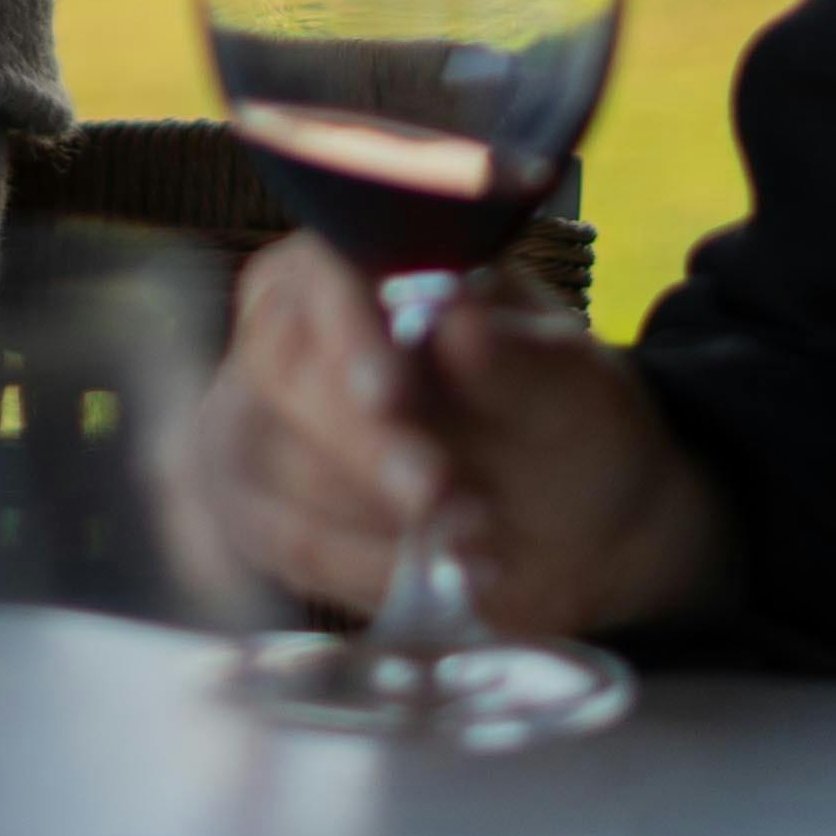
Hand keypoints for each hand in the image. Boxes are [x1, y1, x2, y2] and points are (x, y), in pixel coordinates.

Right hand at [186, 234, 733, 638]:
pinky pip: (279, 539)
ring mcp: (264, 419)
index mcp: (369, 264)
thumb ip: (516, 362)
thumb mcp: (572, 393)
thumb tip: (456, 320)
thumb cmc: (567, 429)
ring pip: (268, 465)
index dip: (347, 337)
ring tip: (473, 542)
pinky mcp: (263, 505)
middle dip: (362, 447)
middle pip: (279, 374)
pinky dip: (357, 565)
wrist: (572, 529)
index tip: (390, 398)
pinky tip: (430, 571)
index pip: (321, 278)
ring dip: (370, 517)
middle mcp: (295, 328)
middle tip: (441, 497)